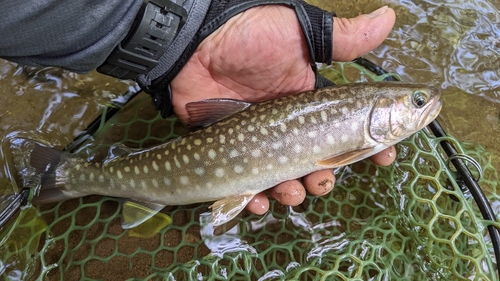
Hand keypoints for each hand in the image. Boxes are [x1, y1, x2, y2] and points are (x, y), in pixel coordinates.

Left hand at [170, 6, 396, 213]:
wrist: (197, 44)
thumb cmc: (251, 36)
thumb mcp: (300, 33)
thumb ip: (343, 37)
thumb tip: (389, 16)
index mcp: (310, 103)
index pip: (346, 129)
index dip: (367, 145)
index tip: (385, 157)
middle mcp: (289, 126)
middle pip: (316, 163)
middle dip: (325, 178)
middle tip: (324, 180)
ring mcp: (260, 141)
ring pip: (284, 179)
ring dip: (294, 193)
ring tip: (292, 191)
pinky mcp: (231, 152)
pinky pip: (246, 185)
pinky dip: (255, 198)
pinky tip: (258, 200)